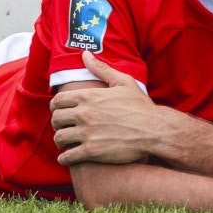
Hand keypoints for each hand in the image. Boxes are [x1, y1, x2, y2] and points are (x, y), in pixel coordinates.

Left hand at [52, 52, 173, 165]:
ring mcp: (87, 133)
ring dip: (61, 141)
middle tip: (66, 127)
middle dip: (59, 124)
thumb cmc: (141, 106)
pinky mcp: (92, 151)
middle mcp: (85, 114)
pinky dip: (65, 158)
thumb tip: (85, 54)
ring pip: (59, 138)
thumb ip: (101, 68)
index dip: (57, 107)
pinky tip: (70, 157)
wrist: (156, 130)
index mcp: (89, 96)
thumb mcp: (124, 82)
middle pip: (56, 119)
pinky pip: (67, 157)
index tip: (63, 112)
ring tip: (68, 143)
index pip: (57, 101)